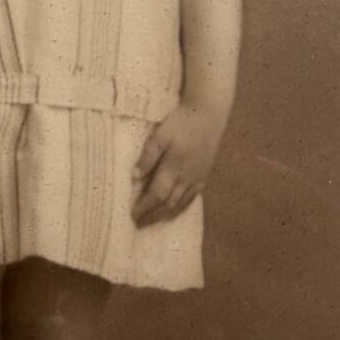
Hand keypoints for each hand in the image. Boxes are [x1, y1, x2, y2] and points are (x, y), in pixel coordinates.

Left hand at [130, 102, 225, 226]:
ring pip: (180, 204)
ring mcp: (197, 179)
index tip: (131, 215)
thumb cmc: (181, 123)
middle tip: (138, 223)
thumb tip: (134, 177)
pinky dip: (180, 208)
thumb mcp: (160, 135)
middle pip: (168, 204)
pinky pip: (191, 199)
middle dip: (152, 215)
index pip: (157, 195)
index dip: (144, 207)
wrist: (208, 115)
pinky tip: (172, 210)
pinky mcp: (203, 176)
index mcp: (174, 168)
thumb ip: (148, 156)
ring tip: (151, 221)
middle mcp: (187, 178)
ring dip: (165, 214)